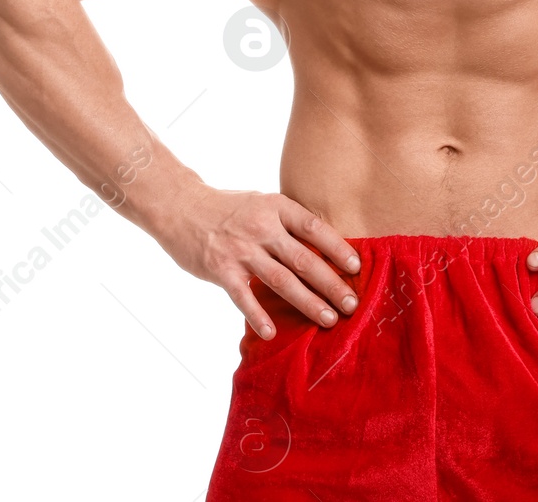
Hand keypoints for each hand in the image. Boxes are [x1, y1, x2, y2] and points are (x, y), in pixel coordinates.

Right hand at [163, 184, 361, 339]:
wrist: (181, 206)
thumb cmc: (229, 208)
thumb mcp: (262, 203)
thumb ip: (288, 223)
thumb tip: (324, 248)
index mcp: (276, 207)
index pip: (314, 228)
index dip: (337, 248)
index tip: (356, 268)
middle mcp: (262, 227)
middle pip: (303, 259)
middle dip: (331, 284)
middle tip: (351, 304)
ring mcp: (241, 249)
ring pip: (281, 280)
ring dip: (307, 302)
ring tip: (328, 320)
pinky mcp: (220, 269)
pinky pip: (243, 296)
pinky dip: (258, 315)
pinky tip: (272, 332)